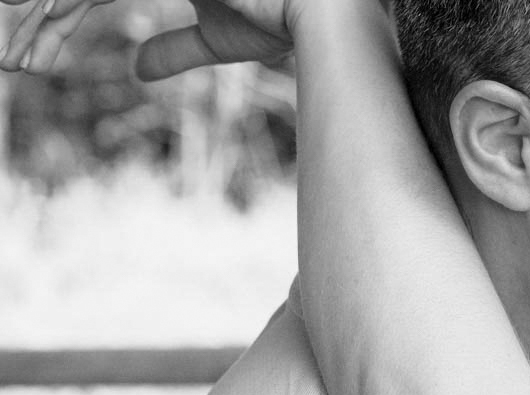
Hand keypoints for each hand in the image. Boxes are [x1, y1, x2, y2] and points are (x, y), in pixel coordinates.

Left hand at [0, 0, 292, 78]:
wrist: (318, 14)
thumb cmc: (282, 21)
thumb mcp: (218, 40)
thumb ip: (175, 49)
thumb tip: (137, 67)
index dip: (54, 24)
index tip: (30, 59)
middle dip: (31, 22)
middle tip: (7, 63)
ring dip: (33, 21)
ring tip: (10, 60)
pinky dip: (57, 12)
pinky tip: (34, 33)